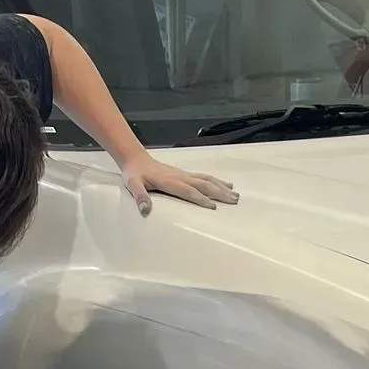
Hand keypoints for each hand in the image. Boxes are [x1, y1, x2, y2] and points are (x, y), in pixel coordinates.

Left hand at [119, 150, 239, 216]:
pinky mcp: (185, 174)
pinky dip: (217, 181)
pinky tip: (226, 185)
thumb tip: (145, 209)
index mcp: (169, 181)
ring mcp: (184, 174)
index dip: (201, 199)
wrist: (136, 159)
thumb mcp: (133, 185)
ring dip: (222, 187)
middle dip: (219, 193)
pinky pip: (204, 177)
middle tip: (234, 201)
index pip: (188, 191)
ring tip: (235, 195)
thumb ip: (140, 196)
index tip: (214, 206)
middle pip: (203, 185)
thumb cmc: (135, 174)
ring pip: (207, 180)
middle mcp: (180, 177)